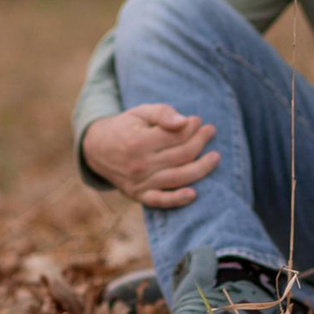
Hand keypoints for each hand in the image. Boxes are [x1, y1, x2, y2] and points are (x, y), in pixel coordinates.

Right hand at [80, 104, 220, 207]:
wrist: (97, 150)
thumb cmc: (125, 127)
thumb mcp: (140, 113)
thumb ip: (162, 113)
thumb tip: (184, 122)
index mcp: (139, 141)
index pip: (176, 136)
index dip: (192, 127)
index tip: (198, 120)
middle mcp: (140, 164)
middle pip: (182, 155)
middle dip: (201, 142)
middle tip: (210, 131)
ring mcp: (139, 182)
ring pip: (178, 178)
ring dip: (201, 168)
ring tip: (215, 157)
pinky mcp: (139, 195)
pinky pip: (160, 201)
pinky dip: (177, 200)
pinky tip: (193, 194)